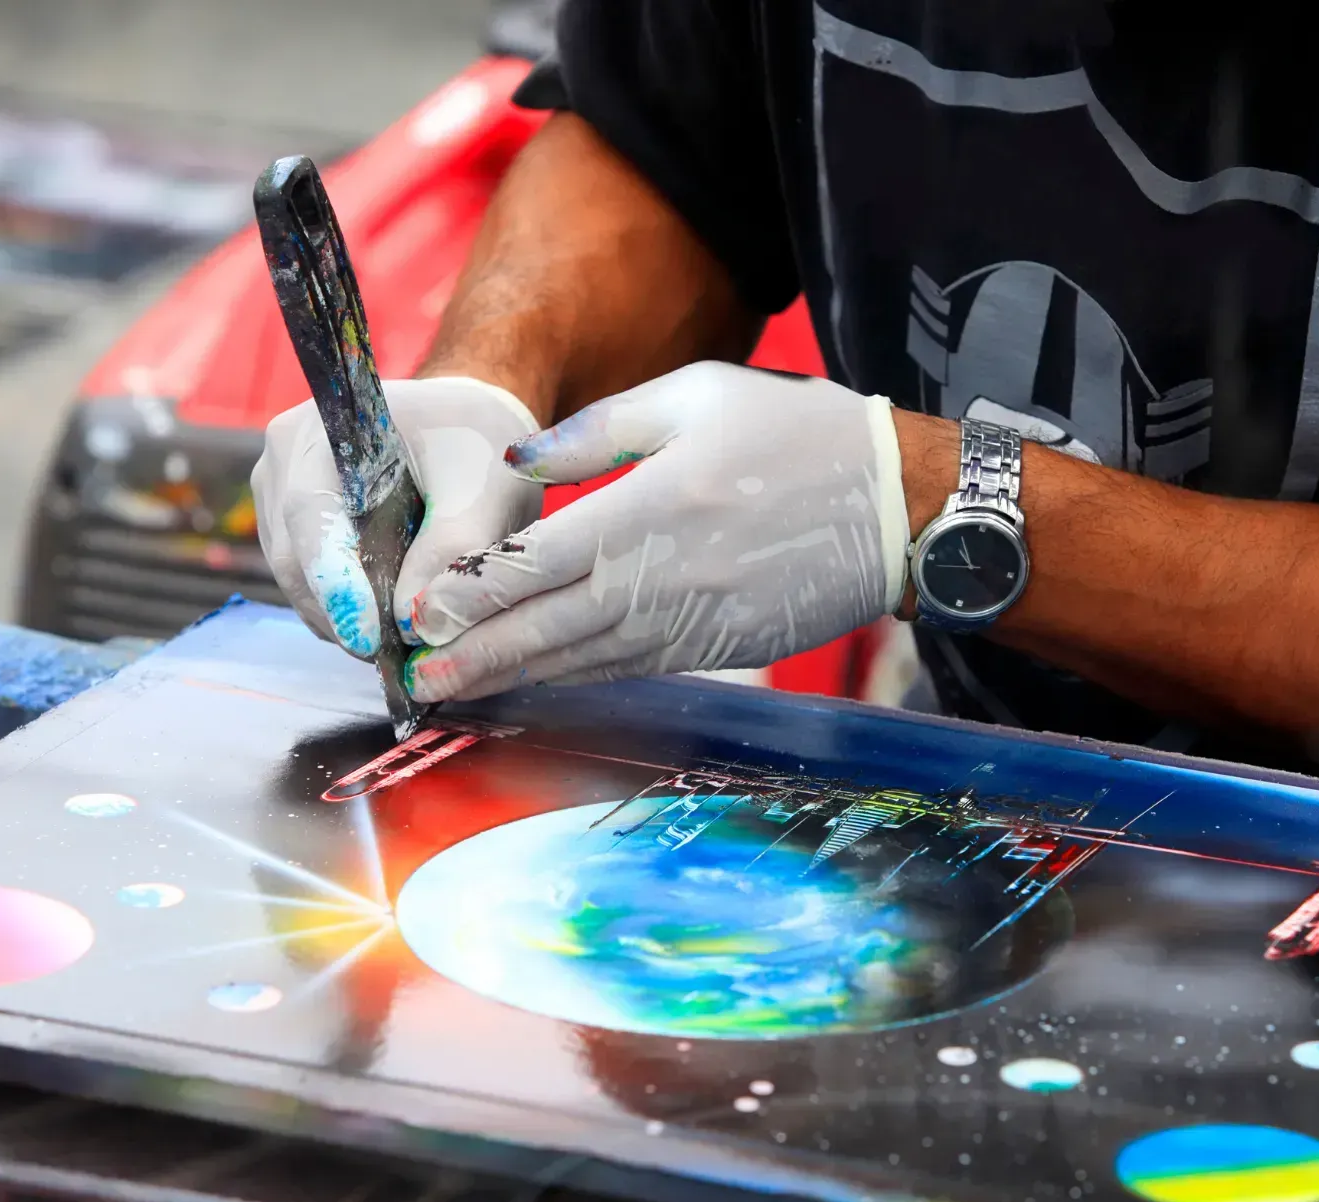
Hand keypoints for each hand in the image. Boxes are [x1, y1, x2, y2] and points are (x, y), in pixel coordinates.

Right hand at [252, 377, 544, 657]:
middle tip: (393, 659)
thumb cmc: (478, 445)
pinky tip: (387, 626)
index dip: (335, 582)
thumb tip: (408, 618)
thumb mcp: (483, 488)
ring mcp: (281, 499)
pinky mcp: (294, 532)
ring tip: (399, 646)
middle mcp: (284, 463)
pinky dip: (346, 612)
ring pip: (299, 581)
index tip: (368, 637)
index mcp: (319, 432)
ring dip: (344, 620)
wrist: (470, 428)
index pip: (310, 515)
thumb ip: (451, 546)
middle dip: (342, 614)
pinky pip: (310, 586)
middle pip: (295, 558)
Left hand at [402, 361, 908, 700]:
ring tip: (461, 690)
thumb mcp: (699, 393)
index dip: (475, 591)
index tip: (424, 611)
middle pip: (552, 624)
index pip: (542, 559)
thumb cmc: (798, 434)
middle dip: (479, 654)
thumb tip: (520, 463)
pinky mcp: (722, 644)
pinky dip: (581, 678)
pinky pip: (636, 667)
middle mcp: (670, 574)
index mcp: (656, 504)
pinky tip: (542, 682)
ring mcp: (698, 619)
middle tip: (419, 677)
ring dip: (519, 677)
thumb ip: (600, 428)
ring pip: (589, 658)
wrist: (899, 507)